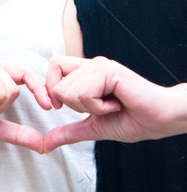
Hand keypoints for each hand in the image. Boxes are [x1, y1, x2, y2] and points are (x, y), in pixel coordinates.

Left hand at [44, 56, 186, 151]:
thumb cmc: (132, 120)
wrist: (160, 120)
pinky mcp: (108, 70)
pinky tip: (116, 104)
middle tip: (98, 107)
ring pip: (68, 91)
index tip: (61, 107)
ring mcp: (100, 65)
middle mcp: (91, 64)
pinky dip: (99, 107)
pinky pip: (85, 94)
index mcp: (87, 72)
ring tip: (110, 105)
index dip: (51, 89)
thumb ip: (69, 131)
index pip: (54, 66)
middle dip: (73, 106)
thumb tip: (46, 142)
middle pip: (56, 83)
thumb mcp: (94, 127)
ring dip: (89, 108)